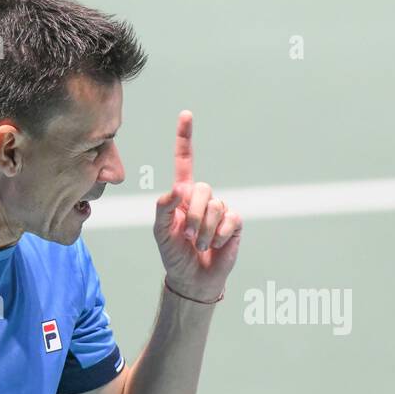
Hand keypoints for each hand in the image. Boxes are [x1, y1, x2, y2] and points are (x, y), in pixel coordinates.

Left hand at [153, 111, 241, 301]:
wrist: (193, 278)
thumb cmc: (174, 254)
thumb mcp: (160, 233)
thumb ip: (162, 210)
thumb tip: (176, 191)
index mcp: (182, 195)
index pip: (184, 161)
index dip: (185, 139)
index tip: (186, 115)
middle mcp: (202, 198)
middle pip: (202, 190)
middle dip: (193, 215)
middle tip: (189, 236)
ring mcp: (220, 209)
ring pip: (215, 207)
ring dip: (205, 231)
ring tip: (201, 244)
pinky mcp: (234, 223)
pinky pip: (229, 220)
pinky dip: (219, 235)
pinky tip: (216, 245)